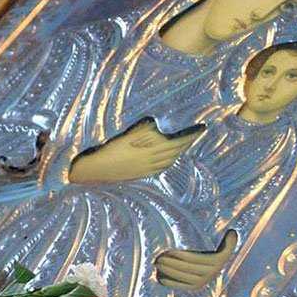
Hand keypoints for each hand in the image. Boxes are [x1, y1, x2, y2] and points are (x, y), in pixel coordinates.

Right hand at [69, 120, 201, 183]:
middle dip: (188, 142)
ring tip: (185, 144)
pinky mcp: (139, 174)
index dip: (191, 135)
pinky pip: (161, 168)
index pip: (177, 141)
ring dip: (180, 151)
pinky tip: (169, 159)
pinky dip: (169, 161)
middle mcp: (151, 160)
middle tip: (196, 133)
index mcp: (149, 148)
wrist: (94, 170)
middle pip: (176, 151)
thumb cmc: (106, 149)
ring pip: (170, 160)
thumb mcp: (124, 134)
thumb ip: (142, 129)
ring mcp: (146, 168)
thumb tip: (155, 123)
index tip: (202, 127)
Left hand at [155, 230, 237, 290]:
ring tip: (157, 264)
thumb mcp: (222, 249)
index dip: (181, 256)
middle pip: (187, 268)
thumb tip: (233, 232)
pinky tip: (159, 277)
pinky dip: (170, 282)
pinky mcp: (194, 288)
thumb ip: (229, 243)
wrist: (209, 270)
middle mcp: (210, 274)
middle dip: (171, 263)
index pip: (195, 259)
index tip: (168, 251)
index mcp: (216, 262)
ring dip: (168, 271)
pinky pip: (181, 286)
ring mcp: (202, 282)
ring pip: (183, 277)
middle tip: (157, 258)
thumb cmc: (211, 254)